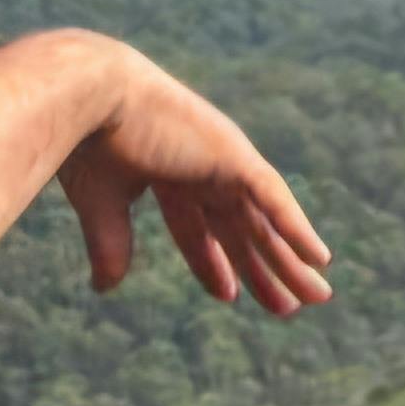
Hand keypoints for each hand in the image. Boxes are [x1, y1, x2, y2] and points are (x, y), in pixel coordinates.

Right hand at [55, 51, 331, 315]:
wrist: (91, 97)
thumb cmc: (85, 143)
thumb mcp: (101, 205)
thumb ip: (111, 245)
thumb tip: (106, 289)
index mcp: (168, 175)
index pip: (198, 227)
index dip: (213, 263)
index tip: (229, 296)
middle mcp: (201, 168)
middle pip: (240, 228)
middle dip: (262, 268)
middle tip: (287, 308)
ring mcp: (222, 160)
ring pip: (265, 220)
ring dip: (290, 259)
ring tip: (317, 296)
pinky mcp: (234, 157)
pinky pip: (275, 200)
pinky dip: (297, 228)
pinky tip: (319, 258)